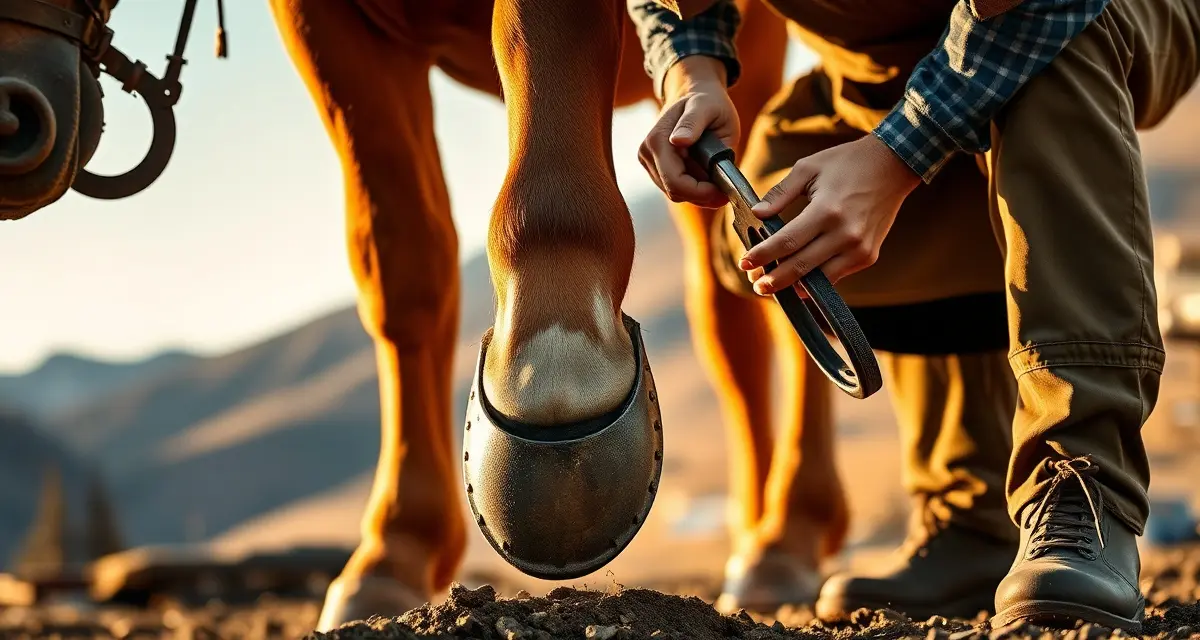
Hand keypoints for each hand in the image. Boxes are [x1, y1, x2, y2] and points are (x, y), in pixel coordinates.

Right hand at [638, 56, 737, 208]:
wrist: (695, 95)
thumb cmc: (707, 101)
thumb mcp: (707, 106)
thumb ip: (693, 123)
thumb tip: (678, 141)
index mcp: (657, 140)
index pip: (675, 182)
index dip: (701, 193)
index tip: (724, 192)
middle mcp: (646, 153)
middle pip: (675, 192)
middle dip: (702, 194)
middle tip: (726, 189)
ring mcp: (648, 162)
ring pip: (676, 193)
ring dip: (699, 190)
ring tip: (717, 172)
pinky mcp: (655, 169)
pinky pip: (677, 188)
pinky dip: (694, 186)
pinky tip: (706, 172)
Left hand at [738, 134, 921, 295]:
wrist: (893, 166)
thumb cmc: (847, 163)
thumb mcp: (808, 168)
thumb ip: (780, 193)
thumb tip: (756, 213)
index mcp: (827, 210)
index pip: (786, 242)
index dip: (762, 256)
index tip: (745, 263)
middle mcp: (844, 234)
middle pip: (800, 267)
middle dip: (773, 280)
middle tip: (755, 284)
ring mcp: (859, 249)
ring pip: (819, 280)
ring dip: (794, 287)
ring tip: (772, 286)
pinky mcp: (868, 256)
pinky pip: (836, 276)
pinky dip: (816, 281)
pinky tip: (799, 280)